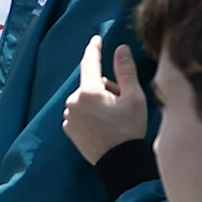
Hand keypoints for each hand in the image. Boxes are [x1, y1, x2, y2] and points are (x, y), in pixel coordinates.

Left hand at [64, 37, 147, 164]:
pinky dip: (91, 114)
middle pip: (91, 84)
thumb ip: (125, 71)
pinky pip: (80, 112)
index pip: (90, 63)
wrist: (119, 162)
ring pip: (86, 99)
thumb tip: (120, 49)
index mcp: (88, 92)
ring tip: (114, 118)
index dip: (95, 49)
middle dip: (106, 88)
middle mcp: (72, 102)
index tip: (96, 39)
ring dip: (98, 101)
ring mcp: (68, 116)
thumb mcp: (133, 97)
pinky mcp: (68, 128)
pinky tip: (104, 125)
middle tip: (122, 103)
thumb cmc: (129, 129)